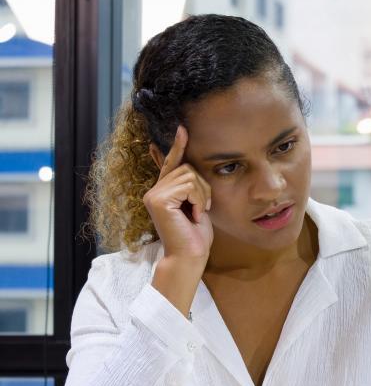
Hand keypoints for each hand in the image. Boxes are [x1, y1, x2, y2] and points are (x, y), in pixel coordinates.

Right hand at [143, 125, 212, 264]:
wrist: (190, 255)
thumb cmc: (196, 235)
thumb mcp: (197, 205)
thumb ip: (192, 187)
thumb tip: (191, 168)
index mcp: (163, 191)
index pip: (170, 163)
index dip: (177, 146)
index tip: (182, 129)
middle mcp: (154, 190)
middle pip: (187, 167)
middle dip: (203, 187)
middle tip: (201, 208)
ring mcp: (154, 194)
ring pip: (189, 175)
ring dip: (202, 194)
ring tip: (197, 213)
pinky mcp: (158, 200)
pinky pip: (188, 186)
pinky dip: (198, 200)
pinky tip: (193, 215)